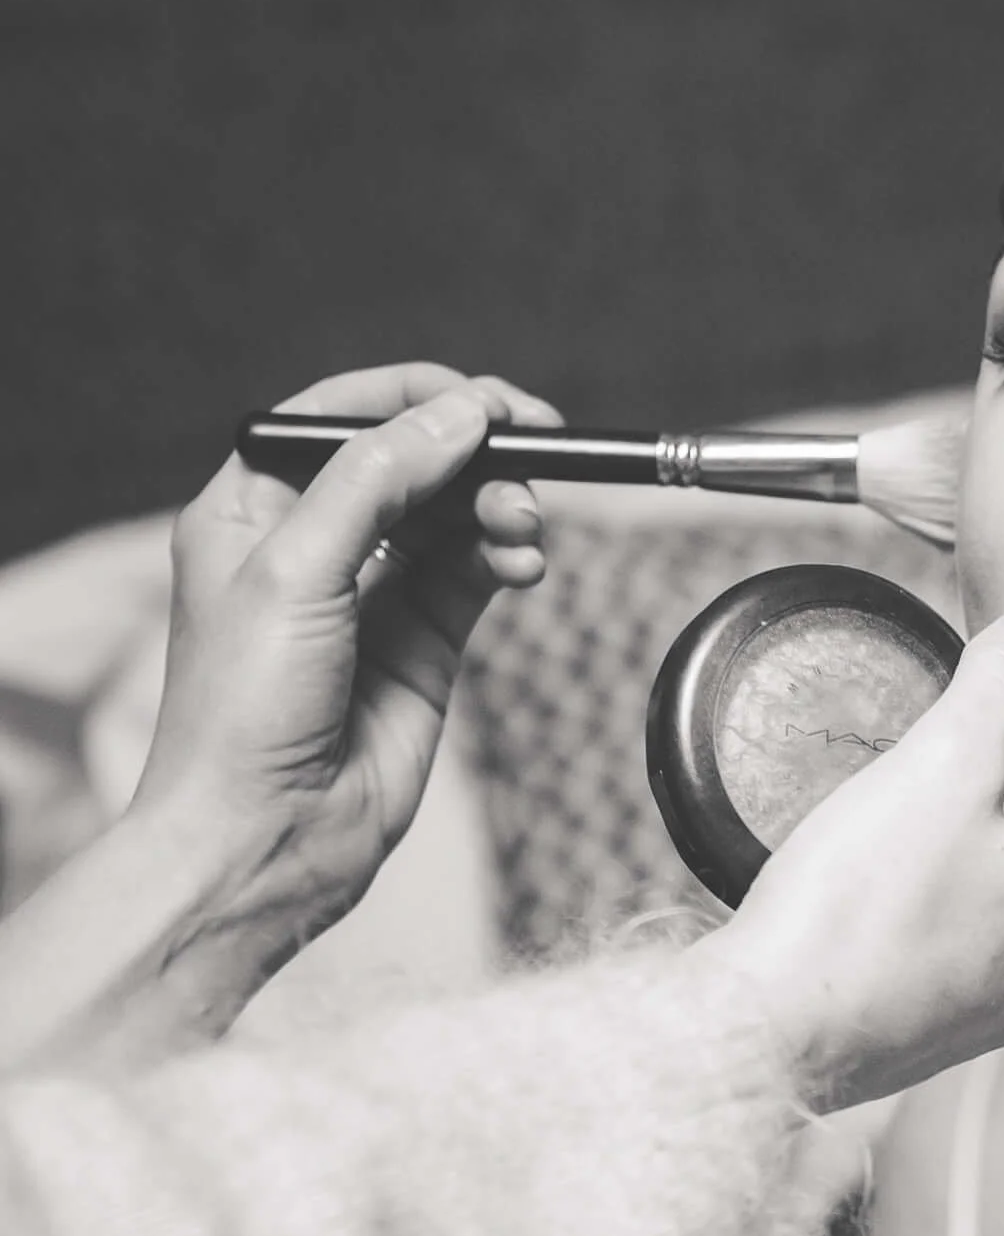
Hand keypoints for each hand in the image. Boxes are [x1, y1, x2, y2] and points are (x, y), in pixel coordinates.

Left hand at [131, 360, 557, 984]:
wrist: (265, 837)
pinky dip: (507, 558)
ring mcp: (372, 596)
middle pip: (410, 461)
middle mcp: (312, 545)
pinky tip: (524, 563)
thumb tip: (457, 418)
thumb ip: (376, 481)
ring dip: (497, 507)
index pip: (342, 418)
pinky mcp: (423, 646)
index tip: (485, 404)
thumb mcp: (294, 569)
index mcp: (251, 507)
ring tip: (523, 527)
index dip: (416, 399)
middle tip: (530, 456)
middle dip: (472, 453)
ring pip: (453, 516)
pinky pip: (477, 575)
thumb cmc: (241, 714)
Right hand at [719, 601, 1003, 1108]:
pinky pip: (959, 959)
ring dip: (991, 872)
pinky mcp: (926, 1037)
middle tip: (1002, 774)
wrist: (770, 1033)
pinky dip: (943, 917)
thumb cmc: (864, 908)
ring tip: (929, 826)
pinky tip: (885, 893)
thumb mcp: (944, 764)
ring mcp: (988, 1015)